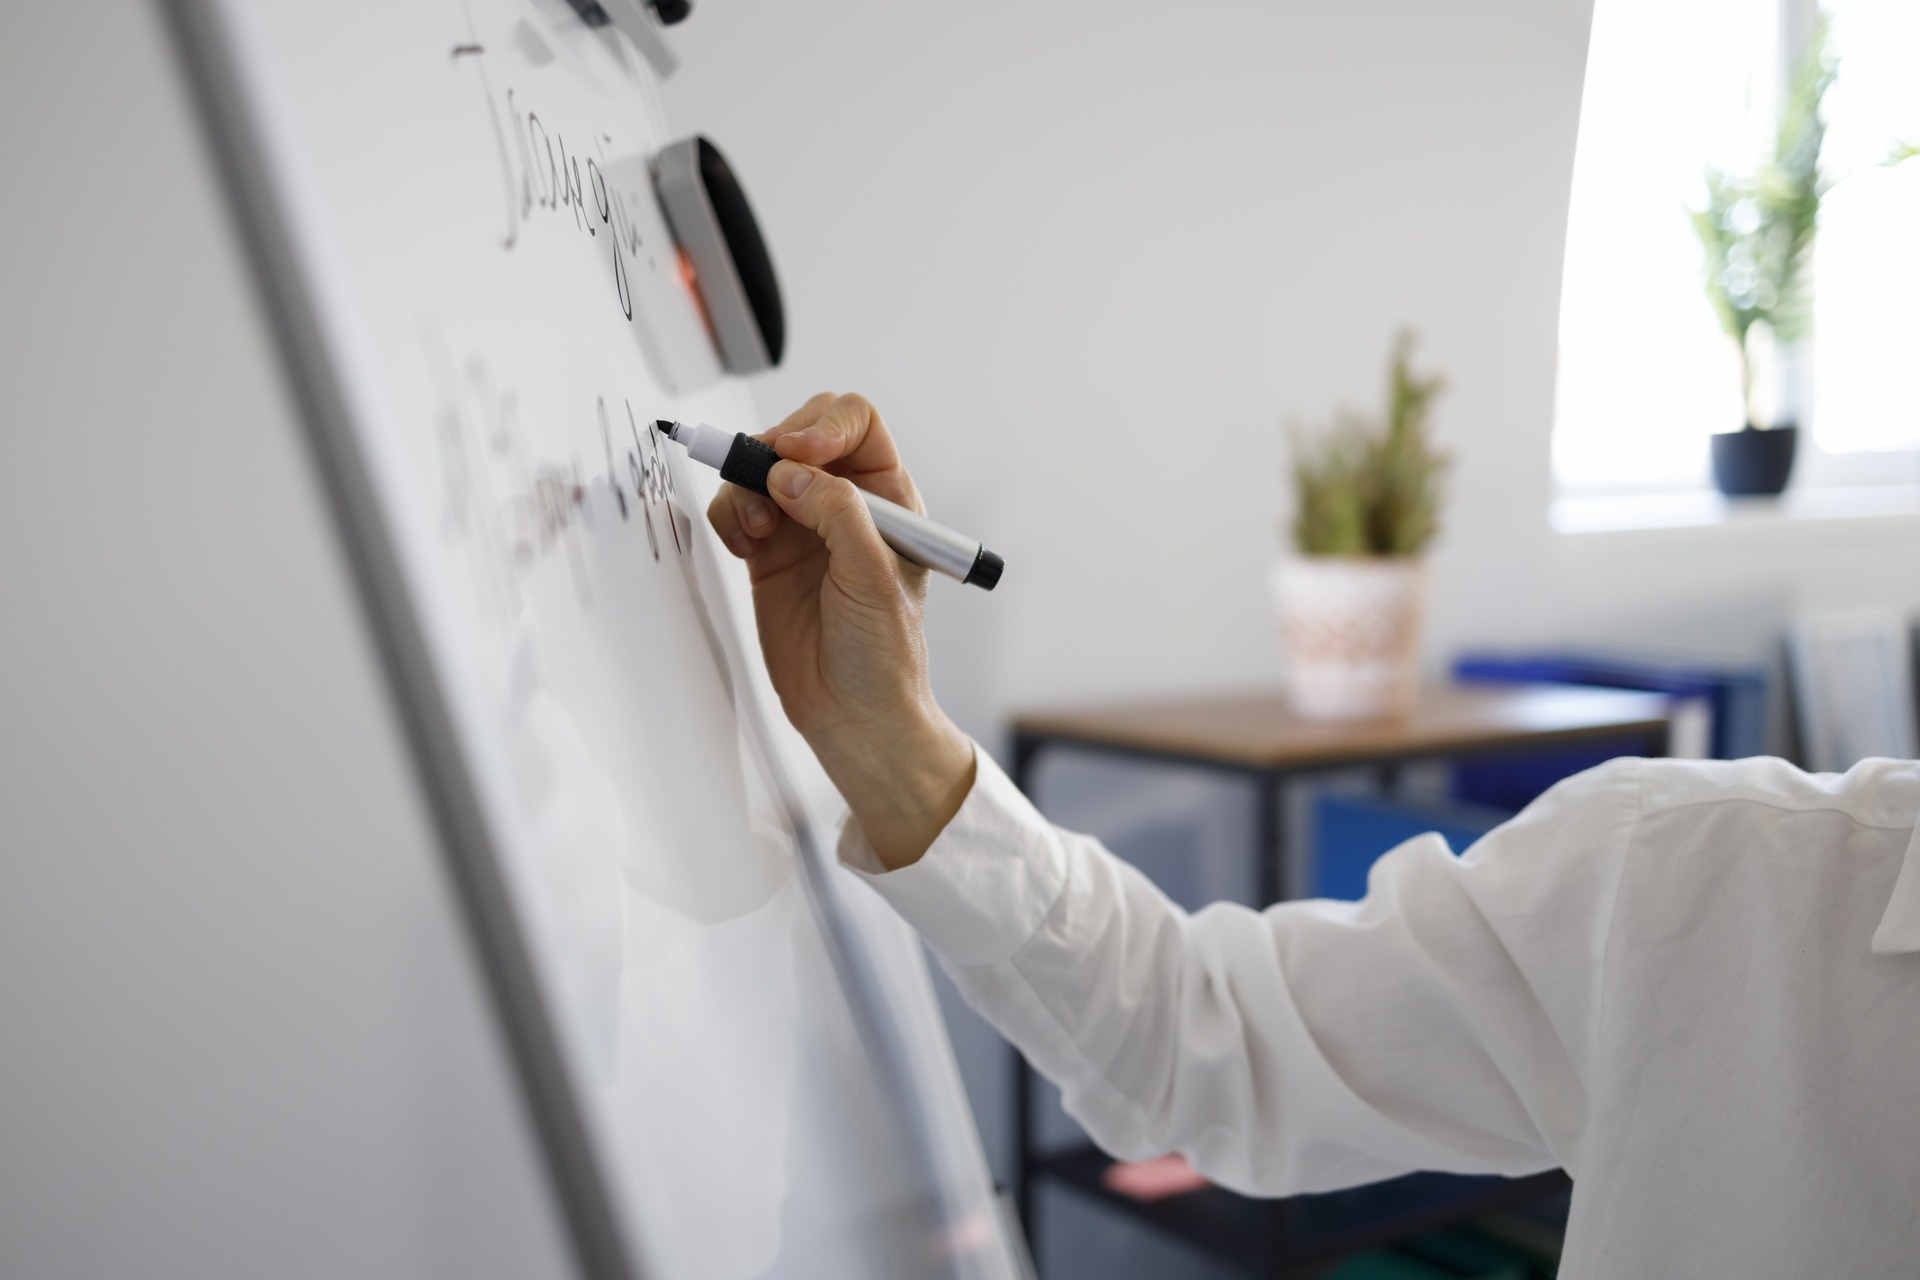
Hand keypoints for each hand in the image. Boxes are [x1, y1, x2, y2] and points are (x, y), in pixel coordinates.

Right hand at [708, 393, 973, 869]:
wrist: (851, 716)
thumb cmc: (883, 655)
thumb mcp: (874, 579)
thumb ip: (837, 515)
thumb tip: (792, 472)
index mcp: (890, 498)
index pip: (858, 424)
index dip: (824, 426)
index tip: (799, 453)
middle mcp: (847, 504)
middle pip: (802, 434)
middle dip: (774, 449)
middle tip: (764, 484)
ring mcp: (804, 526)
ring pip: (761, 469)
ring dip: (747, 486)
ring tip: (755, 532)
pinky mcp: (769, 553)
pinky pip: (737, 507)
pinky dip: (729, 514)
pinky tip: (743, 548)